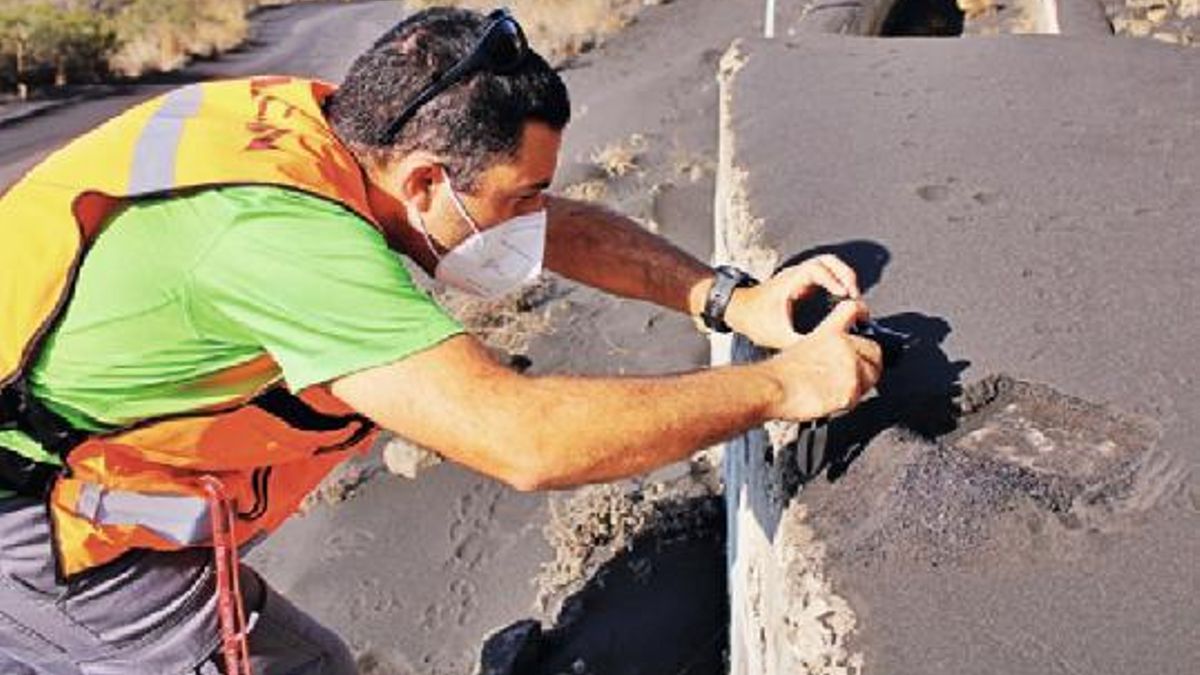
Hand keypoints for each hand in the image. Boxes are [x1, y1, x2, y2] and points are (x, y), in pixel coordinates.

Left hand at [725, 254, 860, 349]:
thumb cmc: (752, 318)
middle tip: (855, 293)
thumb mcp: (776, 334)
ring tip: (852, 294)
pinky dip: (837, 280)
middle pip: (827, 260)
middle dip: (845, 274)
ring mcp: (798, 276)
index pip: (817, 269)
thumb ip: (798, 343)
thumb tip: (819, 349)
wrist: (738, 311)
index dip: (833, 279)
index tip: (844, 294)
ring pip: (827, 264)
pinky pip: (824, 273)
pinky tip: (842, 296)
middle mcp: (795, 274)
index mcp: (790, 282)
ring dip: (843, 275)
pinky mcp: (801, 282)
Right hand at [758, 299, 882, 420]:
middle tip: (849, 373)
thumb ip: (826, 345)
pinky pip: (859, 397)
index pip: (854, 309)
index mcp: (831, 331)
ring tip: (834, 388)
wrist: (774, 388)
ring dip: (859, 383)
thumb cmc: (780, 372)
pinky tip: (830, 399)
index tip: (863, 320)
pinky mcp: (851, 389)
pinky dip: (847, 401)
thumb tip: (839, 355)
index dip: (861, 314)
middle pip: (874, 349)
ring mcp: (851, 368)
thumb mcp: (802, 344)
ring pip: (871, 376)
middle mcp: (845, 346)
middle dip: (867, 361)